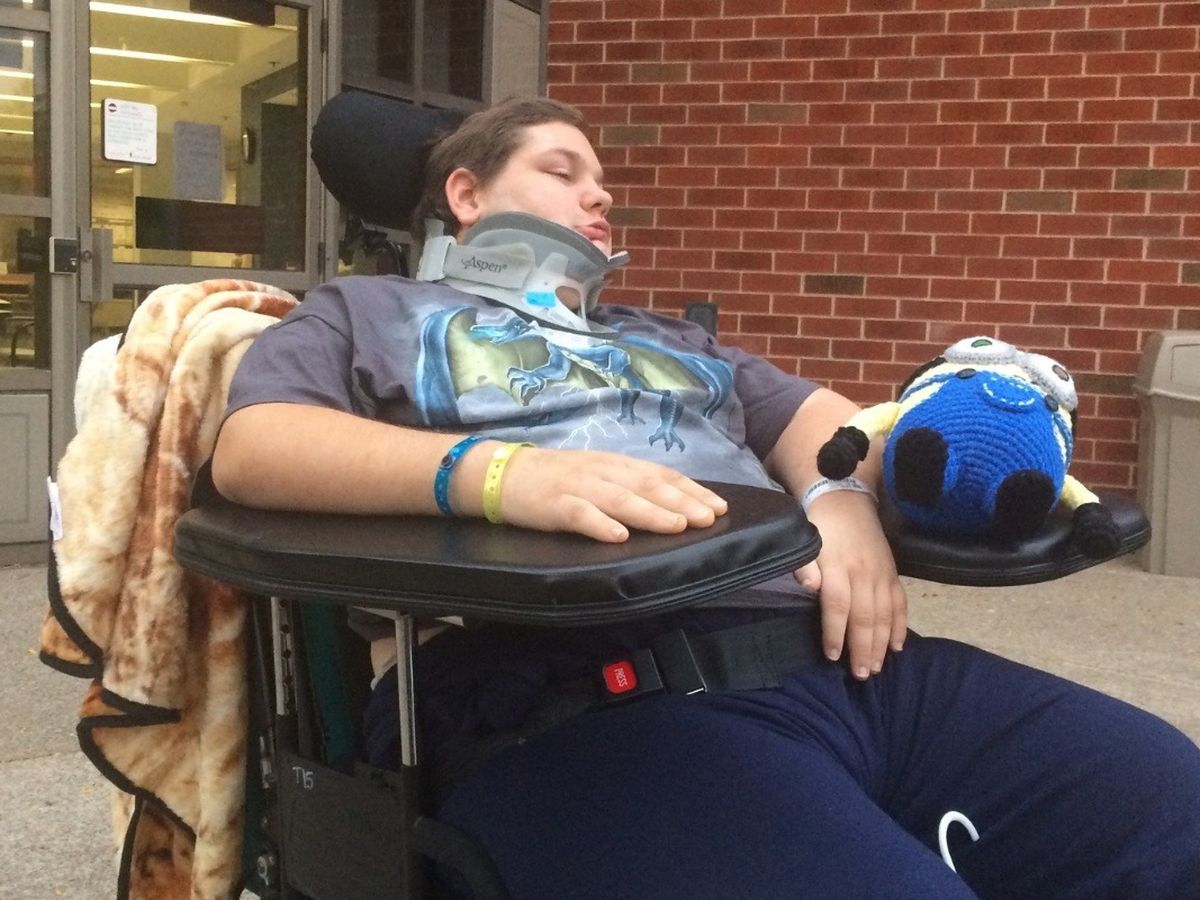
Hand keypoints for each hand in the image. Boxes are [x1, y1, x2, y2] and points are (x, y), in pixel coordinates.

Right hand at [497, 447, 727, 541]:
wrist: (504, 474)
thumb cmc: (557, 479)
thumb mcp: (598, 475)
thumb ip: (629, 486)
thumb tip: (673, 502)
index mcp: (616, 464)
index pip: (661, 474)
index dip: (691, 490)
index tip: (719, 506)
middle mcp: (603, 471)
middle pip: (647, 485)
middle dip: (681, 501)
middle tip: (709, 518)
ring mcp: (578, 487)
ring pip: (619, 499)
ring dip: (650, 513)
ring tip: (677, 525)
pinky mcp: (554, 504)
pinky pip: (579, 514)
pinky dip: (599, 524)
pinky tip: (618, 537)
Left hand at [795, 491, 906, 679]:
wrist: (846, 500)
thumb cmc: (819, 527)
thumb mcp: (805, 541)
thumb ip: (805, 566)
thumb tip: (810, 588)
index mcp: (838, 567)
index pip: (838, 606)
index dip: (836, 633)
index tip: (833, 657)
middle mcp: (863, 574)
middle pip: (865, 617)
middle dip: (863, 648)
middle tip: (860, 674)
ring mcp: (881, 575)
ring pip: (884, 615)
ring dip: (881, 644)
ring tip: (876, 668)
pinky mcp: (893, 574)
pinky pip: (900, 603)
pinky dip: (900, 625)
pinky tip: (897, 646)